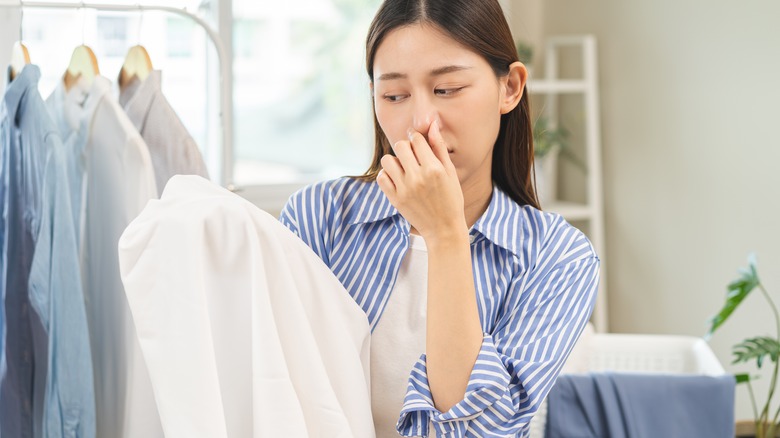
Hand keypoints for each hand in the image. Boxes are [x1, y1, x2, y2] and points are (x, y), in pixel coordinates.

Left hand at [376, 121, 466, 240]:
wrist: (444, 229)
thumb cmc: (451, 199)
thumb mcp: (450, 173)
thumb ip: (439, 148)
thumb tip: (432, 125)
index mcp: (434, 169)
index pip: (417, 139)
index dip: (417, 139)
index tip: (419, 145)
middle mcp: (418, 178)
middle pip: (400, 146)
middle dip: (406, 148)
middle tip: (412, 157)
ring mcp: (404, 189)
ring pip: (387, 160)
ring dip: (395, 161)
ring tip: (404, 169)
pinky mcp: (395, 199)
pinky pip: (381, 178)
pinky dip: (387, 175)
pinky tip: (397, 179)